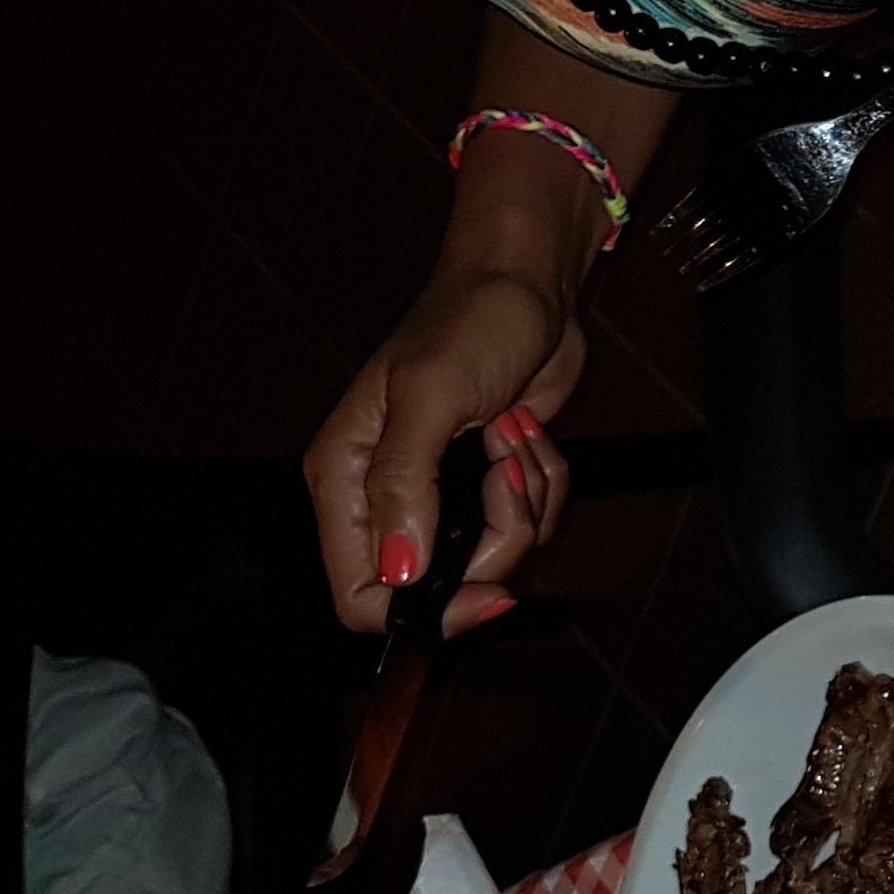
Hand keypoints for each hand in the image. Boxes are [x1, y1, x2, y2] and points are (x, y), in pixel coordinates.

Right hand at [305, 265, 581, 632]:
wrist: (527, 284)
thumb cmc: (467, 321)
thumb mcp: (430, 398)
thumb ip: (406, 486)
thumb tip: (397, 572)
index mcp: (346, 479)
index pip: (360, 592)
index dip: (420, 609)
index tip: (483, 589)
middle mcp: (388, 495)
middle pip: (439, 584)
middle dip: (495, 538)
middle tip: (504, 474)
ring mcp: (444, 492)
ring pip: (495, 554)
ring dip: (526, 500)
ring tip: (511, 435)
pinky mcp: (492, 482)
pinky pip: (531, 523)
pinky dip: (546, 484)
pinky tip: (527, 432)